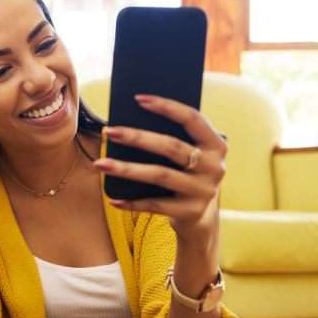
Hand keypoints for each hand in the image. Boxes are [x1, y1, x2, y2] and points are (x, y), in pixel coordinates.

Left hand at [93, 94, 227, 239]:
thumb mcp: (190, 156)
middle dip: (137, 137)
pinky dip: (132, 203)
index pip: (192, 118)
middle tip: (109, 131)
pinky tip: (113, 199)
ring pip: (159, 175)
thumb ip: (174, 140)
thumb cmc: (186, 176)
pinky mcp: (191, 212)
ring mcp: (204, 191)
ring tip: (101, 164)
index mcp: (216, 144)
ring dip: (126, 169)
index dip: (167, 106)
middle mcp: (214, 166)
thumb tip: (130, 123)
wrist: (200, 218)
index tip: (138, 99)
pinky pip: (155, 205)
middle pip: (171, 147)